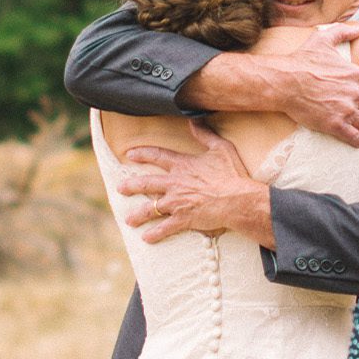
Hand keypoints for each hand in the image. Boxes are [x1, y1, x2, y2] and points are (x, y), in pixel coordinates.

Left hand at [119, 122, 273, 246]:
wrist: (238, 200)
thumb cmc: (232, 174)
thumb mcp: (221, 148)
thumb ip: (205, 135)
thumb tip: (194, 121)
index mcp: (183, 165)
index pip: (158, 156)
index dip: (142, 153)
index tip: (130, 154)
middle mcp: (175, 183)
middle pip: (146, 184)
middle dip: (131, 186)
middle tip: (120, 188)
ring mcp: (177, 203)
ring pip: (151, 208)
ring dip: (138, 214)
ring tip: (129, 219)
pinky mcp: (183, 219)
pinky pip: (165, 228)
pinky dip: (155, 234)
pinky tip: (147, 238)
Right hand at [269, 24, 358, 147]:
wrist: (285, 81)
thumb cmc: (302, 60)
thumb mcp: (323, 39)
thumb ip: (343, 32)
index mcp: (356, 75)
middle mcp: (355, 93)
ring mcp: (346, 110)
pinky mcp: (335, 125)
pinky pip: (355, 137)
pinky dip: (357, 140)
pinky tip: (355, 140)